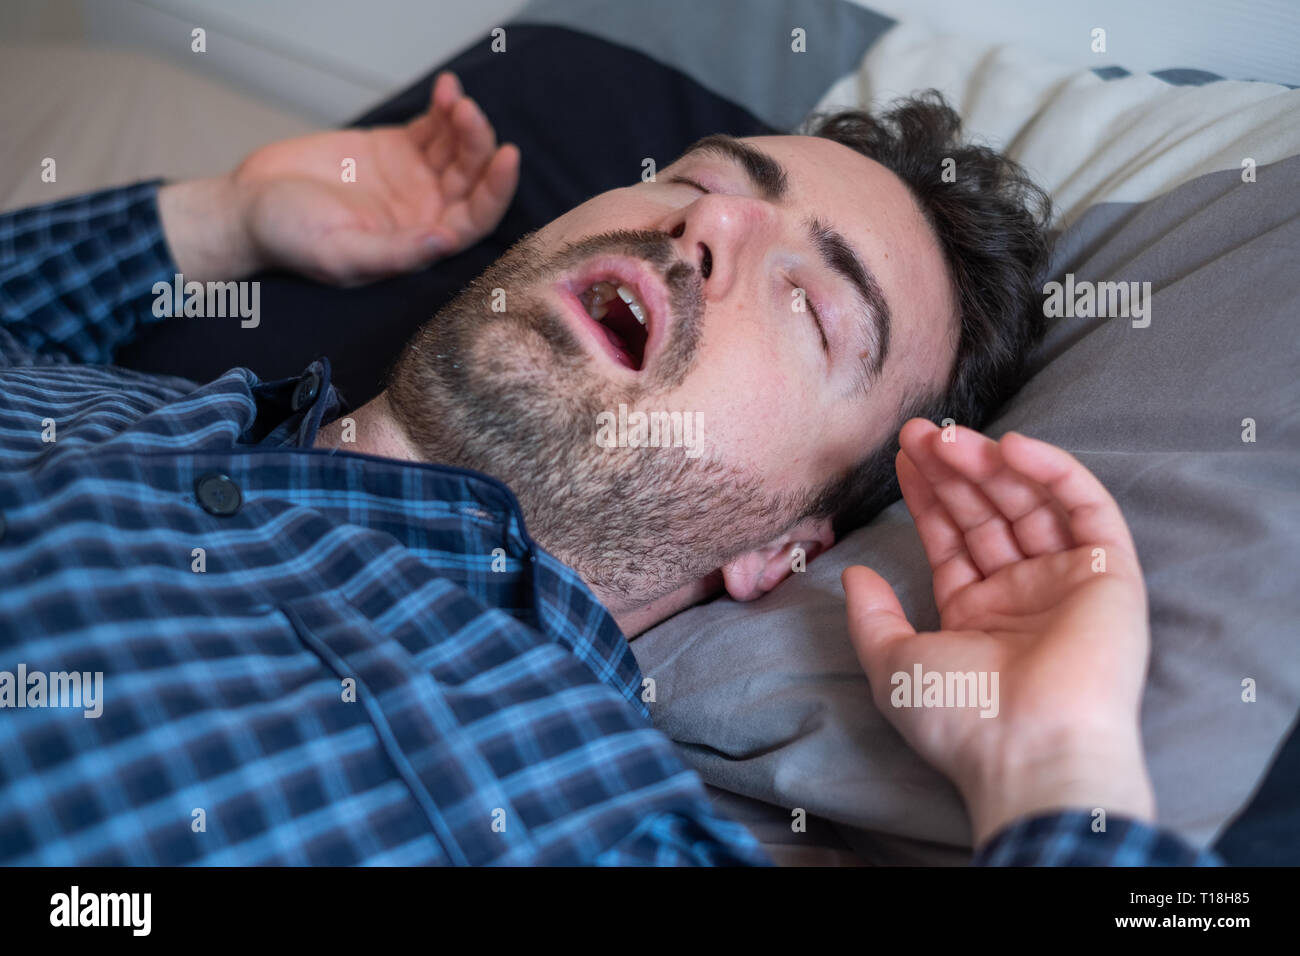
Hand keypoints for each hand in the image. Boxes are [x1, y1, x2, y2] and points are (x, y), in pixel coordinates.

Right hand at [159, 72, 518, 284]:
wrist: (249, 205)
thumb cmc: (289, 239)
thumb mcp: (340, 254)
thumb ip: (395, 253)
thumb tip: (445, 241)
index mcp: (422, 245)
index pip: (475, 221)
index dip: (496, 192)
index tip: (506, 156)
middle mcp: (426, 213)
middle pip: (472, 180)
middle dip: (477, 146)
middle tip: (468, 114)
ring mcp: (414, 180)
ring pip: (457, 150)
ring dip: (463, 122)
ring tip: (454, 98)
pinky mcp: (396, 149)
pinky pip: (433, 128)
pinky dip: (444, 107)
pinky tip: (448, 88)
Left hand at [842, 419, 1154, 846]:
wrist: (1027, 748)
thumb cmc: (957, 715)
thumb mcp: (892, 664)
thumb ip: (871, 615)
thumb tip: (855, 573)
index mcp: (976, 613)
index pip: (951, 537)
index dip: (928, 494)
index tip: (902, 455)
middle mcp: (1022, 593)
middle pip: (987, 512)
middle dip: (952, 469)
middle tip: (919, 430)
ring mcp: (1066, 581)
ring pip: (1029, 503)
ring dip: (990, 464)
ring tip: (949, 436)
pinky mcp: (1110, 573)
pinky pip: (1086, 508)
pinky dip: (1053, 472)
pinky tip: (1011, 447)